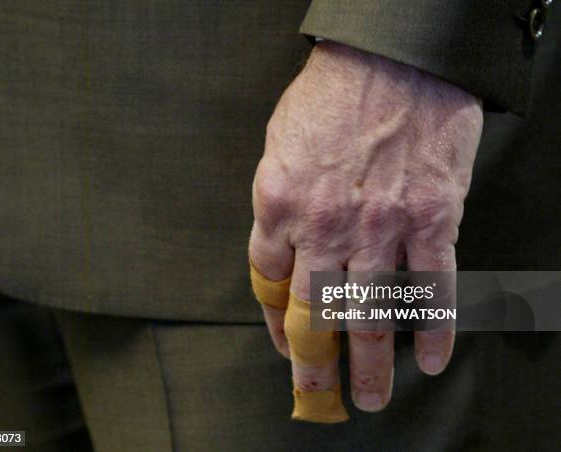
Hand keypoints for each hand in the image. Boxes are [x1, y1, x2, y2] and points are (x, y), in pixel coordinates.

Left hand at [249, 41, 482, 415]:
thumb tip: (284, 255)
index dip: (274, 322)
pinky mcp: (433, 219)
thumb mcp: (279, 147)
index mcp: (280, 205)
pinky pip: (433, 288)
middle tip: (321, 397)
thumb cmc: (330, 97)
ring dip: (372, 365)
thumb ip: (278, 205)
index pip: (269, 284)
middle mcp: (326, 226)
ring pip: (372, 315)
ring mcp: (381, 227)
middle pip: (315, 315)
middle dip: (316, 366)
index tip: (282, 341)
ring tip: (371, 398)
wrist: (393, 57)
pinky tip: (433, 359)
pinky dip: (436, 329)